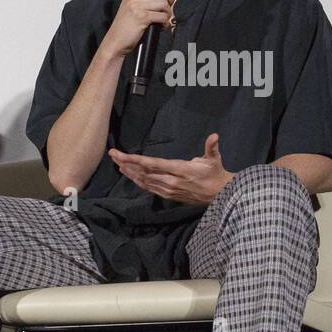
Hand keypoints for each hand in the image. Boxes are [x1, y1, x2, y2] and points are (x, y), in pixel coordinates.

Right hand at [100, 0, 180, 57]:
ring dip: (168, 14)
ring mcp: (138, 6)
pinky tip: (161, 27)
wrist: (115, 42)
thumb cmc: (124, 26)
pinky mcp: (143, 17)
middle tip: (168, 6)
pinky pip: (163, 16)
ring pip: (164, 4)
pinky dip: (165, 23)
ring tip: (163, 20)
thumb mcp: (131, 6)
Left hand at [108, 133, 233, 205]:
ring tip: (117, 163)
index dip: (135, 160)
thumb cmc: (215, 173)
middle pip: (143, 172)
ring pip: (143, 180)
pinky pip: (148, 187)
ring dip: (129, 172)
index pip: (153, 164)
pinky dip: (137, 181)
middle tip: (113, 155)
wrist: (219, 195)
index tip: (122, 155)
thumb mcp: (214, 159)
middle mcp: (170, 181)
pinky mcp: (167, 195)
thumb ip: (212, 147)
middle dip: (126, 163)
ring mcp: (168, 189)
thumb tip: (215, 136)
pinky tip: (129, 175)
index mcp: (179, 170)